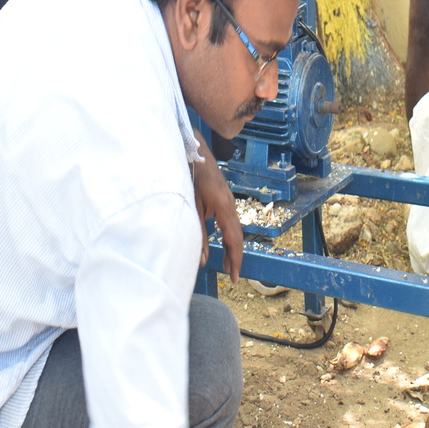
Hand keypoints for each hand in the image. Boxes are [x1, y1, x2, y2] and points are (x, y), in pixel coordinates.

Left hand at [192, 133, 242, 281]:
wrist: (193, 151)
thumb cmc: (190, 176)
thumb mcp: (192, 207)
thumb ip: (199, 234)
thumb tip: (204, 260)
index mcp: (223, 207)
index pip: (234, 239)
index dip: (235, 259)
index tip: (234, 277)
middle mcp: (230, 204)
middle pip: (238, 235)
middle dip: (235, 256)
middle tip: (232, 275)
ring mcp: (228, 199)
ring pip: (235, 227)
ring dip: (232, 246)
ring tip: (228, 264)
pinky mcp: (223, 197)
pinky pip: (230, 220)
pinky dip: (228, 234)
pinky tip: (222, 242)